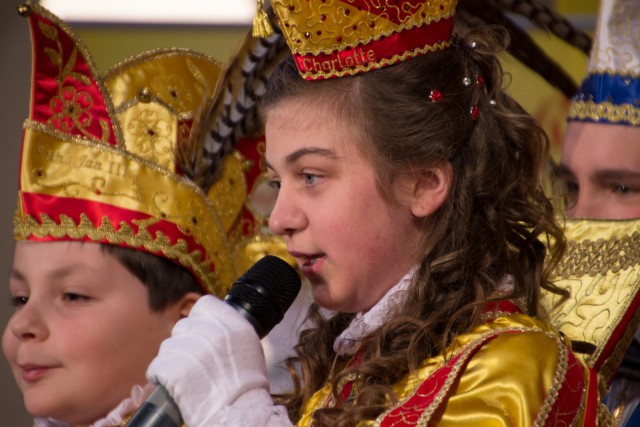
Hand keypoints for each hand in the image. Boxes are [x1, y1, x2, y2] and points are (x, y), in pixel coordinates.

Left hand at [146, 295, 271, 425]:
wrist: (238, 412)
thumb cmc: (246, 385)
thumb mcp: (249, 346)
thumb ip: (231, 329)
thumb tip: (212, 322)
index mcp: (233, 324)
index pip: (204, 305)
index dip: (200, 319)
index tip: (201, 333)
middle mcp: (213, 332)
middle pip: (183, 326)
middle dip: (185, 343)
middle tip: (195, 362)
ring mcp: (192, 349)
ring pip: (168, 346)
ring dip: (173, 360)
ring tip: (186, 377)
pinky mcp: (174, 369)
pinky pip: (157, 366)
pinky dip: (161, 376)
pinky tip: (174, 385)